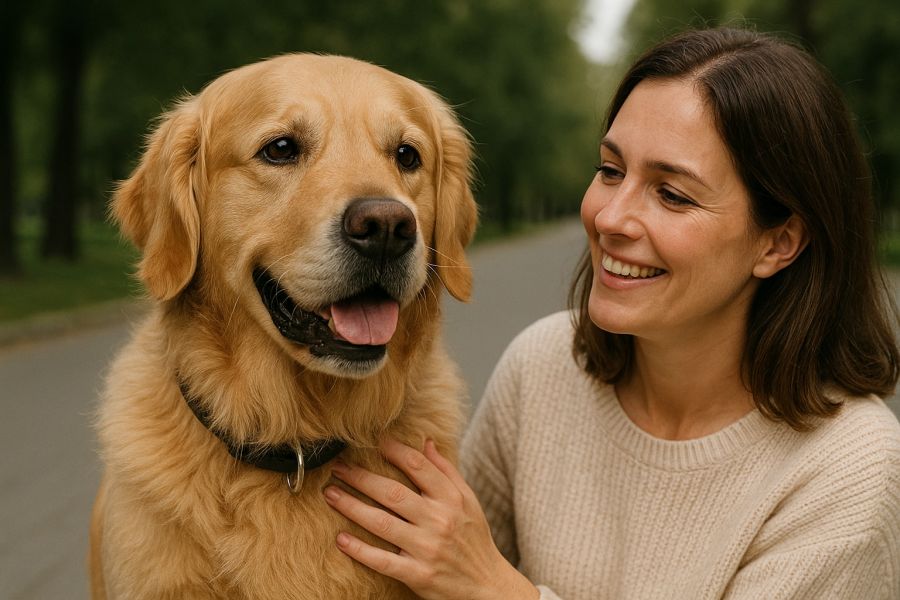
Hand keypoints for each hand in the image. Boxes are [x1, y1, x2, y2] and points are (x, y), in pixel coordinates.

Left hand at [323, 438, 538, 599]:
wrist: (488, 587)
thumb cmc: (475, 540)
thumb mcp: (468, 501)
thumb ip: (446, 471)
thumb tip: (426, 442)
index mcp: (451, 499)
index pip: (418, 466)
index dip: (393, 450)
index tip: (372, 440)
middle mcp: (439, 521)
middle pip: (392, 493)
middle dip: (361, 477)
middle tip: (337, 466)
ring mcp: (427, 548)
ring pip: (382, 523)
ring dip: (352, 506)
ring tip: (330, 494)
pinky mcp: (418, 575)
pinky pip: (383, 561)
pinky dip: (360, 550)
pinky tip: (341, 539)